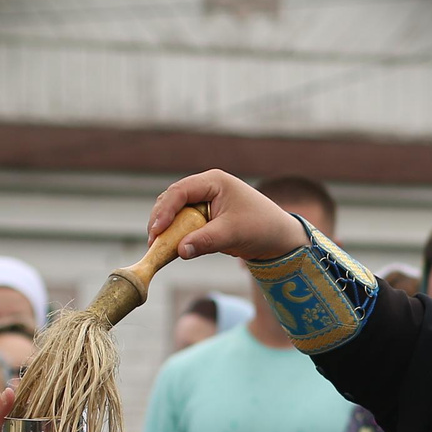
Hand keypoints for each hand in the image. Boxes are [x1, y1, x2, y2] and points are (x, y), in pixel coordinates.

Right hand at [148, 169, 306, 263]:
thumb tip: (179, 250)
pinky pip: (183, 223)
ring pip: (175, 212)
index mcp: (214, 181)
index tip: (158, 230)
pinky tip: (170, 249)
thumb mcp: (233, 234)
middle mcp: (206, 187)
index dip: (165, 210)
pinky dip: (176, 235)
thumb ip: (206, 241)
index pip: (181, 191)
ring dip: (166, 228)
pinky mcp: (204, 217)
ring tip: (158, 247)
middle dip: (161, 220)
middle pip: (172, 200)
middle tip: (153, 242)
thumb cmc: (261, 228)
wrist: (278, 238)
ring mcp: (204, 201)